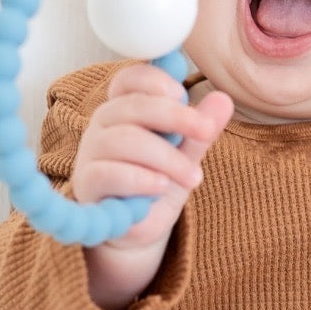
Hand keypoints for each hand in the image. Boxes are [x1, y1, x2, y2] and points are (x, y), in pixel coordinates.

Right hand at [72, 62, 232, 251]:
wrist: (135, 230)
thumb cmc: (157, 184)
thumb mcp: (186, 155)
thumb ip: (201, 130)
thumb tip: (224, 100)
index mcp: (125, 108)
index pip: (130, 78)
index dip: (155, 79)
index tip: (183, 93)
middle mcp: (103, 124)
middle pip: (133, 105)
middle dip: (175, 115)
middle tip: (207, 131)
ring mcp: (91, 153)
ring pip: (125, 140)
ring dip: (166, 157)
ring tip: (193, 178)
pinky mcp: (86, 184)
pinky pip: (108, 173)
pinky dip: (141, 179)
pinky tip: (162, 187)